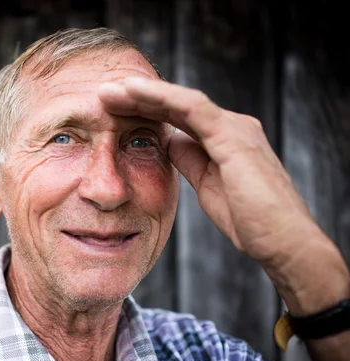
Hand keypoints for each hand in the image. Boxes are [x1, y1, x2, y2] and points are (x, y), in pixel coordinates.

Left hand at [98, 77, 348, 312]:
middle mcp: (231, 127)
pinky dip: (161, 97)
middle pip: (176, 106)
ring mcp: (235, 128)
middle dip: (138, 99)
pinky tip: (134, 91)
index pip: (178, 118)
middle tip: (103, 94)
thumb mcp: (209, 188)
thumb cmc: (250, 222)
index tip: (112, 113)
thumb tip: (168, 144)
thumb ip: (191, 162)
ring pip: (181, 100)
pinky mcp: (234, 136)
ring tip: (109, 90)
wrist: (284, 243)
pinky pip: (191, 108)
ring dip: (142, 92)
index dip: (145, 113)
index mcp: (224, 140)